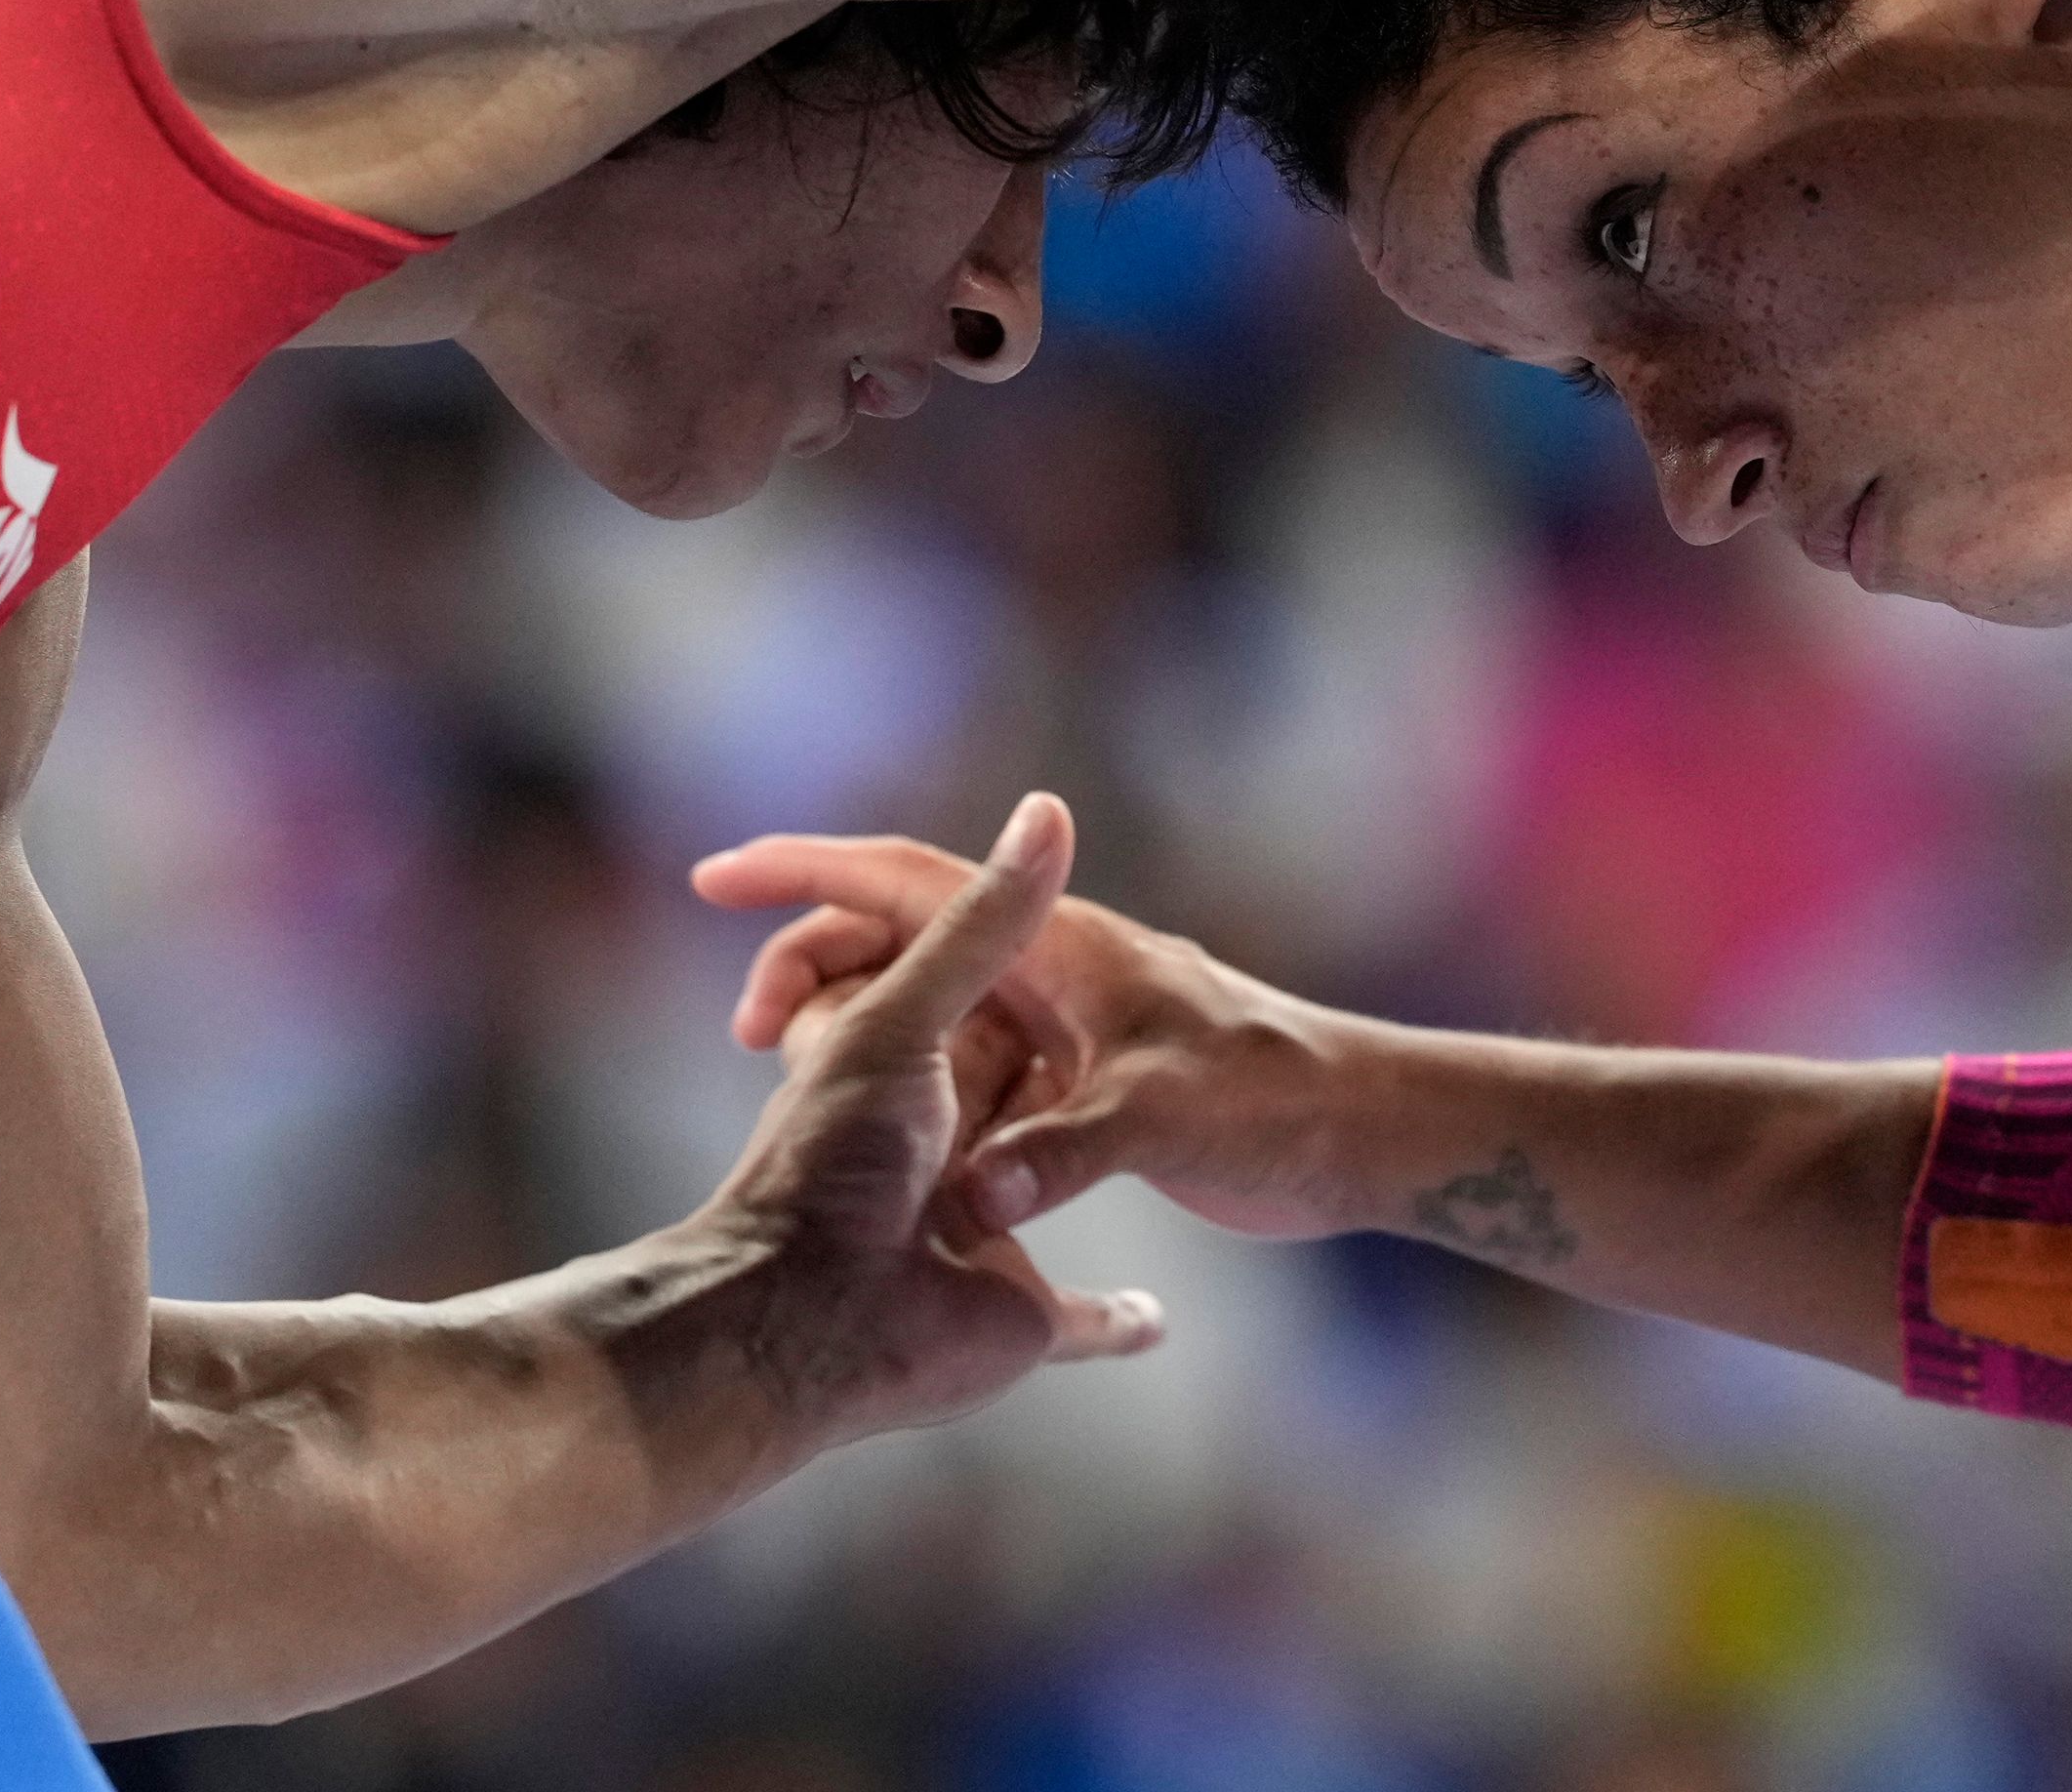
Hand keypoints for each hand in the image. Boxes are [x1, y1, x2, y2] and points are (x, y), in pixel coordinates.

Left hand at [686, 795, 1161, 1453]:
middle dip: (1037, 1046)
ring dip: (1068, 1159)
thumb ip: (978, 927)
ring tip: (1151, 1116)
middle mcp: (949, 1136)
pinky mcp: (1022, 1313)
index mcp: (919, 1061)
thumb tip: (1047, 810)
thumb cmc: (835, 1168)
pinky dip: (1116, 1320)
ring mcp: (987, 1228)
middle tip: (1097, 1017)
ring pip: (1038, 1179)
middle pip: (1003, 1072)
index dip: (969, 932)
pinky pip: (1084, 1320)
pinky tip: (1153, 1318)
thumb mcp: (905, 1024)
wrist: (802, 1333)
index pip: (949, 979)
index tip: (1005, 883)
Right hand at [695, 834, 1380, 1244]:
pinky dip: (917, 1108)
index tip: (713, 876)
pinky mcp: (1079, 1089)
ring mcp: (1062, 1031)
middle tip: (746, 1035)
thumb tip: (977, 1200)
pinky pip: (968, 1084)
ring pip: (929, 1021)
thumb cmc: (1276, 1102)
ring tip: (793, 1105)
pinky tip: (881, 1169)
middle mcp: (1050, 976)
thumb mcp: (1164, 1122)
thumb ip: (1068, 1154)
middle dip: (814, 972)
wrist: (1358, 1134)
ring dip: (861, 1047)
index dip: (807, 871)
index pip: (910, 881)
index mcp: (1059, 950)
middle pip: (901, 947)